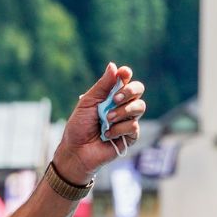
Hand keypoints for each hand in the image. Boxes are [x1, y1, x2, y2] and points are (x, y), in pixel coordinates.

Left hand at [53, 64, 145, 178]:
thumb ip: (102, 86)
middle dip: (130, 91)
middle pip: (138, 90)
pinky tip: (107, 134)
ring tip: (107, 119)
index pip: (125, 80)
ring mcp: (127, 120)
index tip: (123, 73)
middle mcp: (122, 105)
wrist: (76, 150)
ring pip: (140, 107)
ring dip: (122, 111)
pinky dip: (119, 129)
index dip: (126, 75)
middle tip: (116, 98)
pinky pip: (133, 126)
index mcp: (111, 95)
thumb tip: (113, 66)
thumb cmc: (79, 126)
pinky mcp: (130, 136)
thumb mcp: (88, 103)